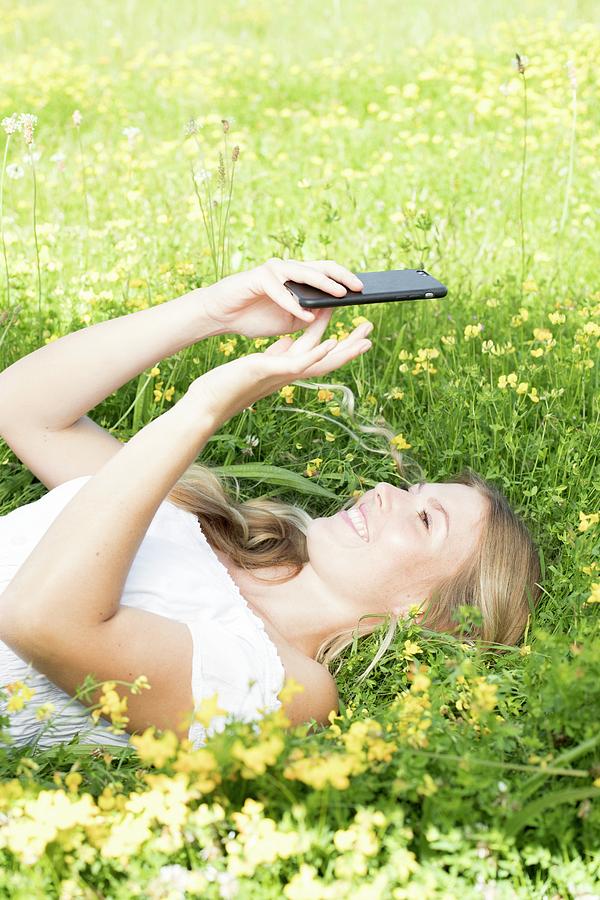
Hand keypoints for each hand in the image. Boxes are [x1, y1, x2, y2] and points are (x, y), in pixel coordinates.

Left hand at [182, 308, 372, 427]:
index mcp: (288, 369)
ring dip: (343, 350)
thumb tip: (289, 343)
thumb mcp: (260, 363)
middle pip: (328, 360)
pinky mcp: (269, 370)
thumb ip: (278, 354)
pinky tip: (331, 342)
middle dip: (350, 346)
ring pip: (320, 362)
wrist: (208, 401)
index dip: (340, 343)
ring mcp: (282, 374)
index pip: (320, 354)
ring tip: (362, 337)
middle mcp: (290, 374)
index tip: (357, 331)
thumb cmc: (230, 384)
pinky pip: (298, 363)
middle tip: (370, 329)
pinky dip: (317, 353)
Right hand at [200, 257, 363, 337]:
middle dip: (342, 277)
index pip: (328, 272)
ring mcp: (274, 270)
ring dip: (324, 285)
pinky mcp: (258, 277)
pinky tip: (307, 315)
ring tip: (340, 296)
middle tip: (359, 288)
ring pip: (304, 274)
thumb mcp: (291, 320)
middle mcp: (289, 269)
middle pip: (321, 268)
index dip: (347, 278)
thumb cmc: (256, 316)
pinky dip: (294, 304)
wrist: (224, 315)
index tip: (365, 290)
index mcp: (298, 277)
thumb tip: (333, 309)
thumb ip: (311, 313)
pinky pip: (281, 291)